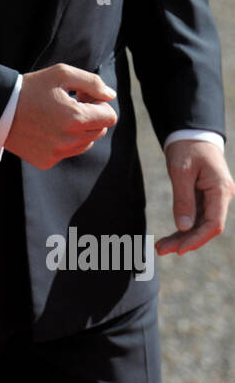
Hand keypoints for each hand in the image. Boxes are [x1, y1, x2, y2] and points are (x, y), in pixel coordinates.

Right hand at [4, 63, 117, 168]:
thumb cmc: (30, 88)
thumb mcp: (61, 74)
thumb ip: (92, 82)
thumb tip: (111, 96)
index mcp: (77, 118)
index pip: (110, 116)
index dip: (99, 103)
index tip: (82, 96)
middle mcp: (70, 139)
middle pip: (100, 130)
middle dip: (91, 116)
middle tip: (70, 104)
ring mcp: (58, 153)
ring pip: (85, 143)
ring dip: (78, 130)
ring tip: (57, 116)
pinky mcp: (47, 161)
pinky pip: (66, 152)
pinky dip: (62, 141)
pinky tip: (46, 128)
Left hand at [155, 139, 234, 254]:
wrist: (191, 132)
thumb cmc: (187, 147)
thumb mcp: (181, 171)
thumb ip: (183, 199)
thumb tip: (184, 228)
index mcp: (220, 190)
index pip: (214, 224)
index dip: (197, 239)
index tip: (179, 249)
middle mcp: (221, 196)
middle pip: (206, 227)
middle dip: (186, 241)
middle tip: (162, 250)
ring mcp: (215, 198)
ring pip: (200, 225)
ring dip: (183, 237)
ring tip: (161, 247)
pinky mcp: (205, 197)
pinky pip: (196, 217)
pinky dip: (183, 227)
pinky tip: (171, 237)